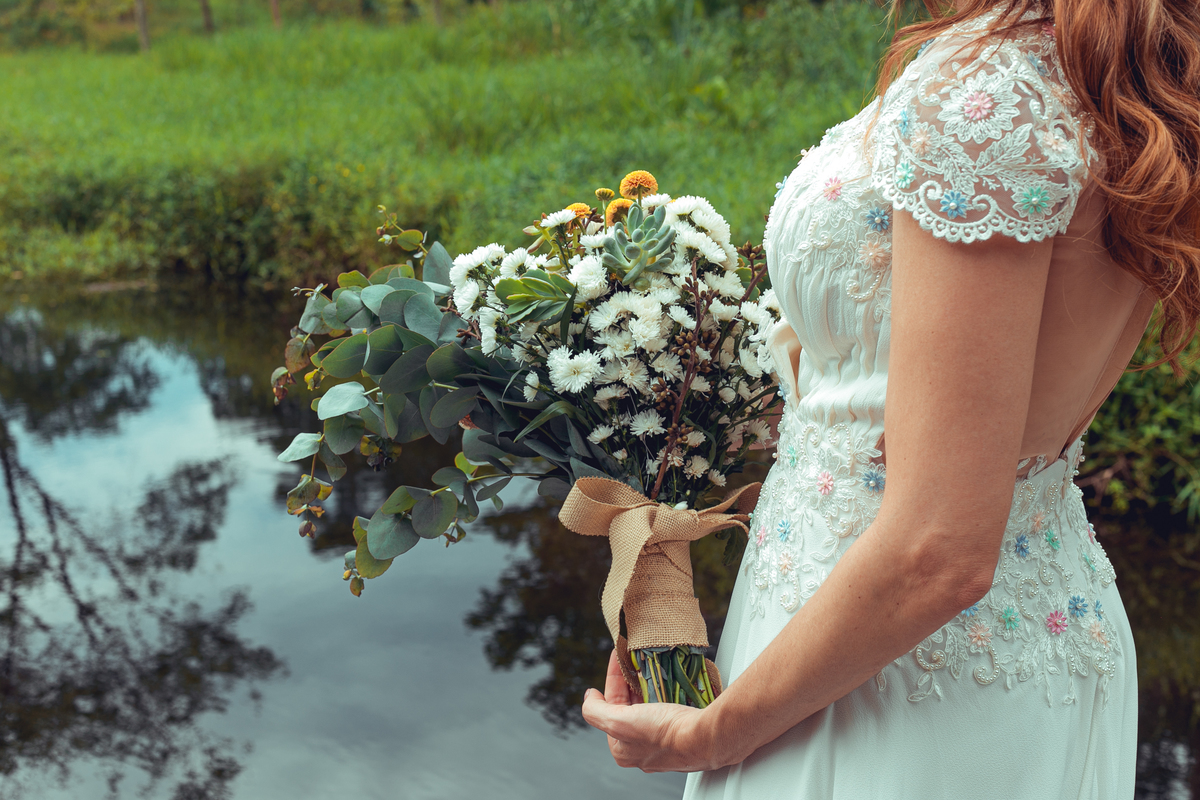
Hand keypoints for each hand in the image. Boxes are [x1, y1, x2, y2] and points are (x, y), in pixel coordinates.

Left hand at [581, 648, 720, 772]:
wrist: (705, 738)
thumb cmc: (663, 733)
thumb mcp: (617, 720)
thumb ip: (595, 710)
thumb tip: (588, 697)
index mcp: (623, 749)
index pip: (610, 707)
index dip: (612, 679)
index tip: (617, 657)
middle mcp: (642, 748)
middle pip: (630, 706)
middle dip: (632, 681)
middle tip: (635, 659)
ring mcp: (664, 741)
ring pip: (650, 705)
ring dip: (649, 684)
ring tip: (651, 664)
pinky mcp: (682, 732)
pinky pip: (669, 707)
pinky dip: (666, 692)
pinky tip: (668, 678)